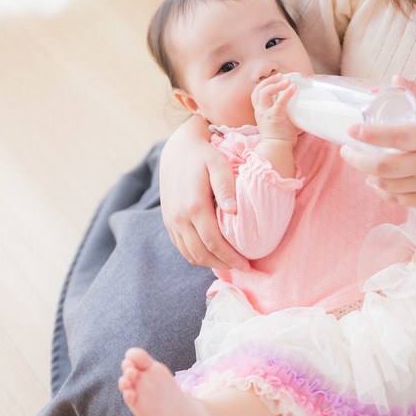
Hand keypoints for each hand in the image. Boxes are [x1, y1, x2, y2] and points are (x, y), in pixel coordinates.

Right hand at [159, 116, 249, 270]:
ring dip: (209, 262)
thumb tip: (234, 212)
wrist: (177, 149)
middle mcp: (179, 218)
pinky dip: (196, 255)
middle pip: (201, 254)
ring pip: (189, 254)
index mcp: (194, 206)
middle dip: (223, 264)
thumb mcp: (218, 164)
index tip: (247, 265)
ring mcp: (171, 221)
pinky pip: (181, 246)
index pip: (213, 243)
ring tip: (229, 262)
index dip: (231, 258)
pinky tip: (212, 253)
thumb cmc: (203, 155)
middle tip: (242, 267)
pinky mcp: (168, 220)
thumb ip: (226, 187)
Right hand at [252, 74, 297, 144]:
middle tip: (281, 76)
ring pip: (264, 93)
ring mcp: (266, 114)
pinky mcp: (275, 117)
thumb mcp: (278, 121)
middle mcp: (260, 111)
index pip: (256, 94)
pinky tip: (292, 88)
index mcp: (260, 111)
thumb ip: (284, 112)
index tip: (276, 79)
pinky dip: (286, 93)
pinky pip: (279, 102)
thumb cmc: (280, 137)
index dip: (264, 84)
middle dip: (269, 80)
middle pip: (258, 90)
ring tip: (286, 80)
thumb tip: (300, 104)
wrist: (276, 148)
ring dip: (275, 84)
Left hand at [339, 76, 415, 208]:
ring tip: (357, 160)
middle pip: (383, 167)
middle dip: (357, 159)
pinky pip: (395, 199)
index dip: (369, 135)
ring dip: (365, 173)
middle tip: (345, 149)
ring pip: (385, 184)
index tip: (351, 129)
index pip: (396, 138)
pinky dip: (379, 190)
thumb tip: (395, 79)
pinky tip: (373, 179)